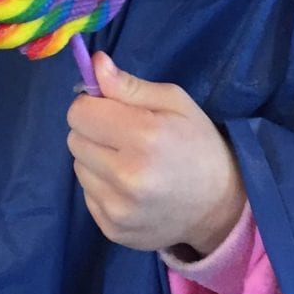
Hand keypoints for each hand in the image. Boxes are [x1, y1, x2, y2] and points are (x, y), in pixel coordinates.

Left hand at [66, 53, 245, 257]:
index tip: (111, 109)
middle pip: (74, 139)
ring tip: (129, 162)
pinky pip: (87, 195)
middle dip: (93, 131)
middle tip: (124, 136)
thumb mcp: (174, 103)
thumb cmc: (198, 144)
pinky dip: (102, 186)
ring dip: (96, 160)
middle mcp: (126, 176)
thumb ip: (129, 85)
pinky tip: (129, 187)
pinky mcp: (112, 229)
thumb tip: (95, 64)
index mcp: (144, 136)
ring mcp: (118, 208)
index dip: (92, 105)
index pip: (79, 113)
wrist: (218, 207)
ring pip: (78, 167)